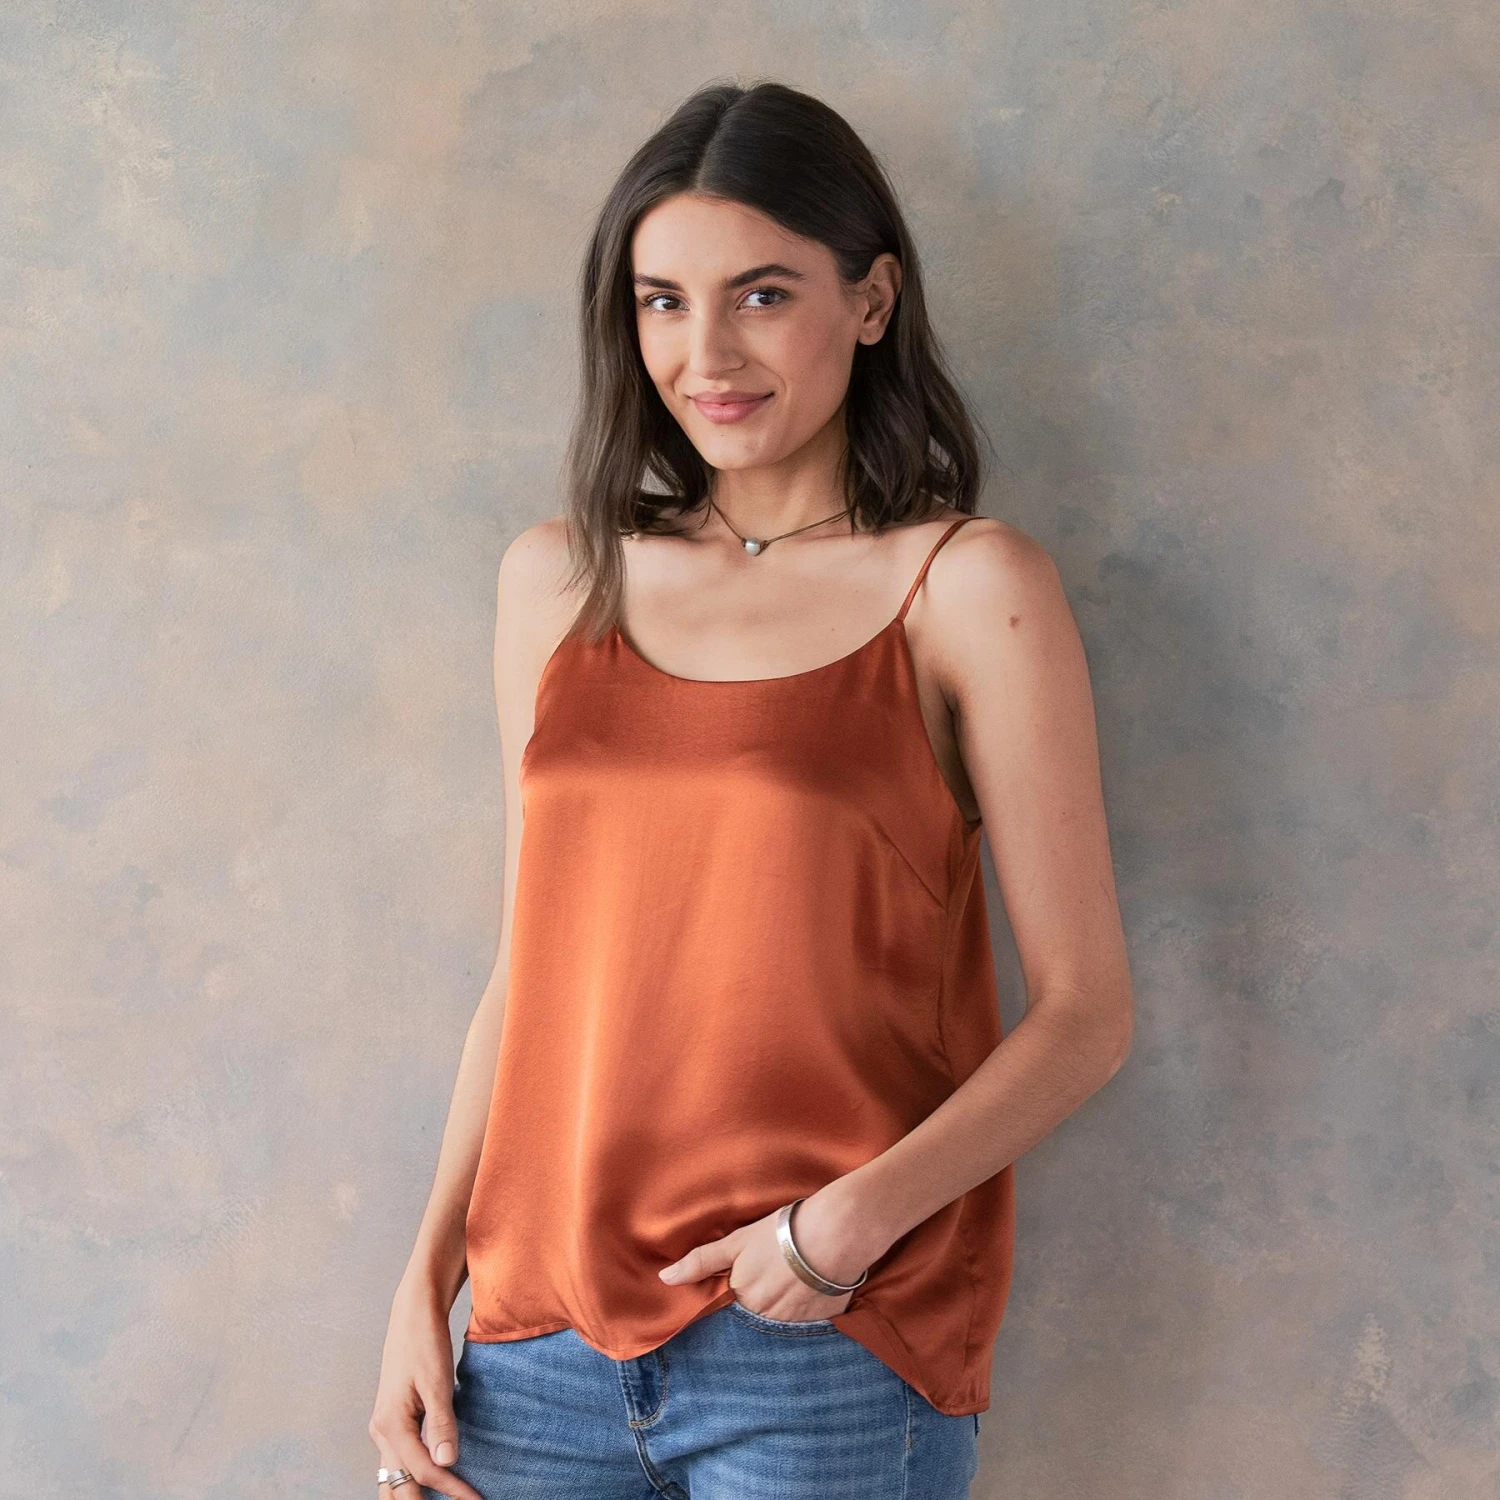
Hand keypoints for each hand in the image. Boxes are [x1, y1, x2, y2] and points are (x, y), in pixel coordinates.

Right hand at [368, 1280, 483, 1499]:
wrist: (413, 1312)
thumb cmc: (425, 1341)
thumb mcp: (437, 1381)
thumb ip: (441, 1424)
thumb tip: (447, 1464)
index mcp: (391, 1424)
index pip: (423, 1472)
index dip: (451, 1490)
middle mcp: (381, 1431)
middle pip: (397, 1487)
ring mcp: (383, 1426)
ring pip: (391, 1478)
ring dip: (411, 1496)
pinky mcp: (391, 1420)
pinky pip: (396, 1461)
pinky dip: (410, 1477)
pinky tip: (427, 1482)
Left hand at [657, 1195, 868, 1320]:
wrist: (836, 1232)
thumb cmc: (783, 1231)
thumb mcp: (738, 1241)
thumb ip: (702, 1261)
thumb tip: (664, 1279)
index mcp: (742, 1298)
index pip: (728, 1313)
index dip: (733, 1302)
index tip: (740, 1292)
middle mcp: (765, 1319)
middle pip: (753, 1321)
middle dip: (757, 1309)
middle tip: (770, 1284)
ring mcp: (794, 1326)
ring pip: (779, 1327)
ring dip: (781, 1313)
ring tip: (791, 1288)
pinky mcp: (821, 1326)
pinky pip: (806, 1329)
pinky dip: (805, 1314)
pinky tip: (811, 1293)